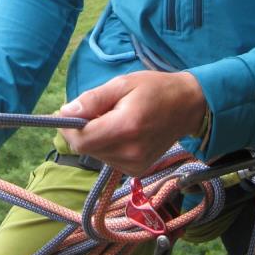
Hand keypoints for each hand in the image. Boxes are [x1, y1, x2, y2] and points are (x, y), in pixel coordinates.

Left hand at [60, 71, 207, 177]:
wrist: (188, 106)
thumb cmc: (155, 89)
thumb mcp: (122, 83)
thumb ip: (93, 99)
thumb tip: (65, 112)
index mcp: (126, 127)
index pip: (81, 140)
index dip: (68, 127)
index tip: (66, 111)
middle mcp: (130, 152)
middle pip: (86, 148)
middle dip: (82, 129)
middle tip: (97, 108)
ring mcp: (135, 165)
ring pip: (95, 154)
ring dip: (95, 137)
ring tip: (113, 118)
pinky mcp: (137, 170)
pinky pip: (107, 159)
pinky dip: (106, 145)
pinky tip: (121, 131)